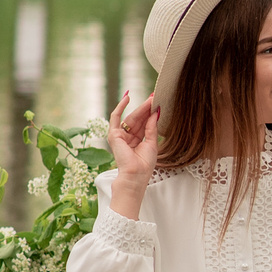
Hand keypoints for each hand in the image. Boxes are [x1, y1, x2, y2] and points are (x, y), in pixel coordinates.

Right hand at [107, 90, 158, 215]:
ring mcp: (120, 135)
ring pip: (131, 117)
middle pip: (138, 119)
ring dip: (140, 107)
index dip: (150, 113)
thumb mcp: (152, 143)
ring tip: (151, 98)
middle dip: (147, 108)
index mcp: (137, 141)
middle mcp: (128, 137)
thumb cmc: (144, 165)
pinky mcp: (113, 135)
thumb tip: (156, 112)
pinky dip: (120, 106)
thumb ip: (152, 127)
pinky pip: (115, 117)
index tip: (159, 102)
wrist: (135, 175)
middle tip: (156, 96)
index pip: (144, 123)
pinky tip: (127, 97)